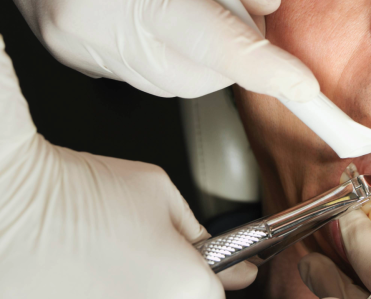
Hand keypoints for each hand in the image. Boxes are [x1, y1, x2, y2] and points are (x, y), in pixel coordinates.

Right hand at [0, 0, 317, 99]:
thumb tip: (266, 3)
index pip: (206, 40)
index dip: (262, 67)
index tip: (300, 86)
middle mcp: (91, 30)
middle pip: (199, 75)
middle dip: (237, 53)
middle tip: (236, 4)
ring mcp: (82, 53)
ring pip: (179, 83)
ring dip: (209, 54)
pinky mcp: (83, 62)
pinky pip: (154, 75)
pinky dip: (180, 54)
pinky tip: (169, 13)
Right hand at [0, 34, 256, 296]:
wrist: (13, 200)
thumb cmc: (84, 191)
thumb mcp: (161, 195)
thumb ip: (203, 236)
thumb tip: (240, 265)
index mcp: (187, 287)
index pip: (214, 294)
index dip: (208, 273)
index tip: (201, 263)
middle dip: (168, 281)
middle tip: (143, 253)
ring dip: (133, 288)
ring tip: (109, 259)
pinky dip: (98, 290)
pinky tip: (83, 272)